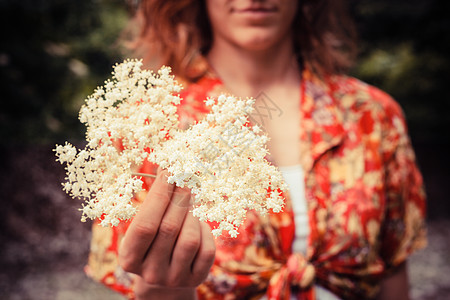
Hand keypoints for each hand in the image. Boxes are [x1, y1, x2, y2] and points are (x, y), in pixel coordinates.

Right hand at [118, 169, 215, 298]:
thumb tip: (168, 168)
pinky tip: (198, 222)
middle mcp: (151, 272)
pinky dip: (204, 230)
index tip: (168, 171)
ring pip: (189, 239)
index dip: (158, 195)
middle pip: (168, 229)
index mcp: (129, 258)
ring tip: (190, 200)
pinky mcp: (196, 279)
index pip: (145, 225)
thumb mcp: (142, 228)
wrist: (163, 278)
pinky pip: (206, 250)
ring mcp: (174, 278)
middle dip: (179, 197)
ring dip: (191, 214)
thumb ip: (152, 206)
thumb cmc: (151, 242)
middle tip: (185, 177)